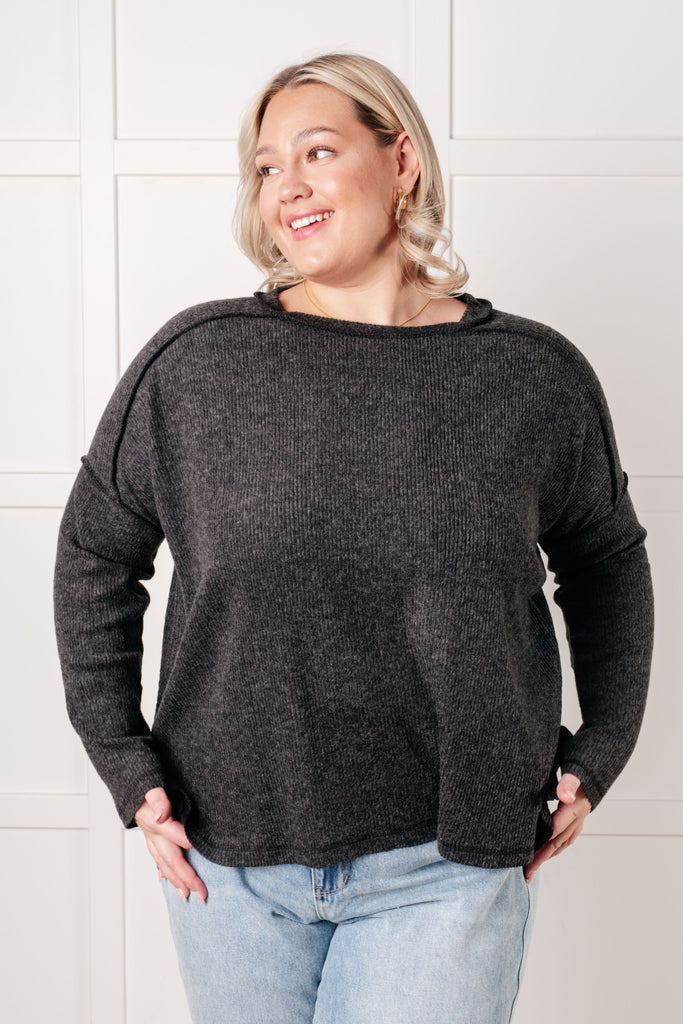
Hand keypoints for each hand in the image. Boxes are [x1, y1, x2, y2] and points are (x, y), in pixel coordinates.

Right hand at [134, 786, 207, 902]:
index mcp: (155, 822)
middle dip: (187, 878)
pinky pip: (157, 857)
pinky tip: (166, 878)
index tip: (206, 855)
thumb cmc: (142, 782)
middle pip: (172, 859)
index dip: (191, 845)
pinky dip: (163, 870)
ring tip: (186, 895)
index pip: (177, 837)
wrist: (127, 780)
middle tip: (201, 894)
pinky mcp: (150, 837)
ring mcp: (150, 837)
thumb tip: (162, 815)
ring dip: (176, 880)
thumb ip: (157, 798)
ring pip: (164, 863)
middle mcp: (153, 834)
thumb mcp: (151, 785)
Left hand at [524, 773, 591, 883]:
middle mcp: (577, 818)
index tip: (527, 862)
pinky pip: (565, 836)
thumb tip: (564, 796)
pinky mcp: (576, 816)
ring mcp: (578, 819)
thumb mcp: (575, 773)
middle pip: (556, 843)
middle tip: (526, 873)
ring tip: (533, 867)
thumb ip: (569, 782)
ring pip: (562, 842)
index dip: (540, 850)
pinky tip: (547, 849)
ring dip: (548, 855)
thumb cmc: (582, 768)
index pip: (553, 835)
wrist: (598, 766)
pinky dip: (555, 846)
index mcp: (574, 810)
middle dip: (541, 859)